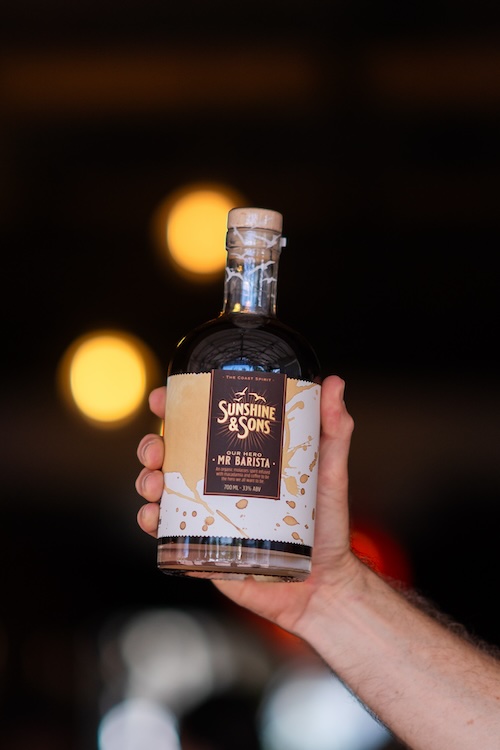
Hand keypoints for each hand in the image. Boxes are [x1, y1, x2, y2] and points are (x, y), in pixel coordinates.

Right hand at [136, 375, 360, 637]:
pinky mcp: (202, 547)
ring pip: (161, 489)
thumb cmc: (327, 526)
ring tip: (155, 485)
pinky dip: (150, 521)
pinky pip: (165, 532)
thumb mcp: (328, 471)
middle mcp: (217, 482)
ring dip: (146, 480)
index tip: (163, 397)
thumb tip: (334, 383)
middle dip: (152, 445)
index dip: (174, 407)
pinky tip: (153, 517)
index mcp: (239, 458)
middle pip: (171, 454)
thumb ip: (334, 430)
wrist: (323, 584)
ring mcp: (207, 514)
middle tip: (157, 449)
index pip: (200, 425)